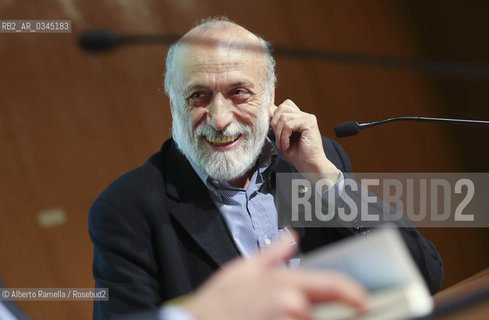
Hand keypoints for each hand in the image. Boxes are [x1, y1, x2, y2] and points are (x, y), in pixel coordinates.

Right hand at [182, 232, 366, 319]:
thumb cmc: (217, 303)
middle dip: (341, 314)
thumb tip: (290, 236)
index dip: (353, 293)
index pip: (333, 285)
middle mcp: (291, 306)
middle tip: (347, 313)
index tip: (364, 301)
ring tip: (305, 315)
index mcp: (285, 284)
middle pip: (332, 312)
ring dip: (317, 319)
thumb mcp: (241, 271)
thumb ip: (271, 254)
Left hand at [269, 100, 339, 183]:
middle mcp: (304, 115)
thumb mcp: (281, 137)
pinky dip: (284, 137)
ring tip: (283, 145)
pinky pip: (288, 125)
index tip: (270, 126)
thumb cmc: (298, 155)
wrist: (310, 166)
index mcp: (298, 117)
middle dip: (275, 124)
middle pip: (282, 108)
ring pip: (283, 117)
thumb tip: (268, 109)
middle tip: (278, 140)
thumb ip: (276, 123)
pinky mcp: (309, 122)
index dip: (273, 113)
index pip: (283, 106)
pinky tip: (287, 145)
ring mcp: (308, 117)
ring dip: (279, 134)